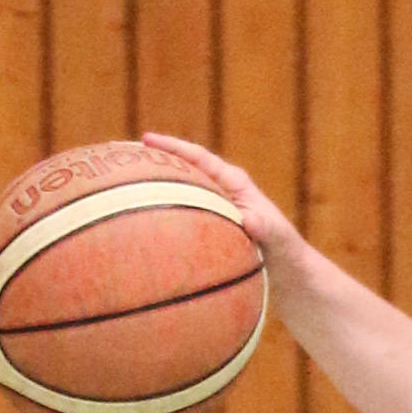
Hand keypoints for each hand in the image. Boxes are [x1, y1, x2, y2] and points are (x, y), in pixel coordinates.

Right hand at [138, 132, 300, 262]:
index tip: (146, 139)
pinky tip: (137, 228)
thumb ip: (266, 228)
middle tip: (122, 156)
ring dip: (155, 189)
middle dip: (156, 161)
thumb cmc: (287, 252)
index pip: (200, 158)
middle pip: (183, 170)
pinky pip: (180, 219)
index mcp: (235, 183)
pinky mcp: (209, 230)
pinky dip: (162, 219)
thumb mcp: (279, 239)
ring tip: (121, 187)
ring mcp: (213, 210)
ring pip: (179, 194)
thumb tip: (248, 220)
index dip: (174, 147)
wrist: (290, 273)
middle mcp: (221, 191)